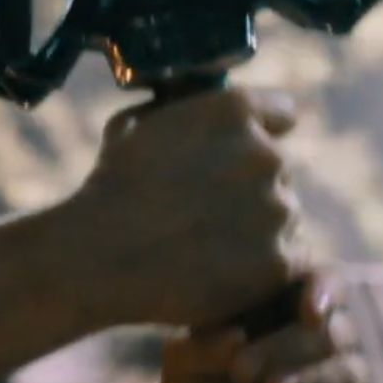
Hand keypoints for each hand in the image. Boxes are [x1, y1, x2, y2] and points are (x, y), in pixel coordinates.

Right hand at [66, 88, 304, 328]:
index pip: (281, 114)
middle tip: (201, 214)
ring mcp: (278, 209)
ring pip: (282, 218)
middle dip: (248, 190)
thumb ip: (186, 113)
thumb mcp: (135, 125)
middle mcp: (266, 154)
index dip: (259, 135)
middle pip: (277, 172)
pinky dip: (258, 270)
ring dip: (255, 230)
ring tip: (200, 247)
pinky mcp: (279, 260)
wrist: (97, 256)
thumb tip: (203, 117)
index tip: (238, 157)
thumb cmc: (108, 190)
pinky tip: (216, 271)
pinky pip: (285, 261)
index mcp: (234, 111)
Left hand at [155, 276, 370, 382]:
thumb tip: (238, 337)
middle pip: (333, 332)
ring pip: (347, 372)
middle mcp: (321, 338)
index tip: (308, 313)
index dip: (324, 291)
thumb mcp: (183, 364)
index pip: (324, 282)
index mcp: (284, 308)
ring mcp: (341, 380)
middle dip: (287, 350)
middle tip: (242, 372)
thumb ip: (204, 346)